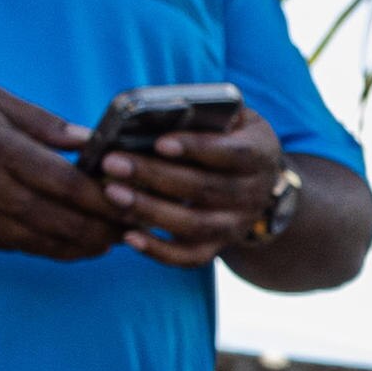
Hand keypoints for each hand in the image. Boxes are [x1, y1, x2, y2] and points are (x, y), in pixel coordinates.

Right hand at [0, 82, 120, 261]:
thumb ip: (40, 122)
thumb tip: (89, 139)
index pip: (66, 184)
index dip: (108, 198)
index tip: (136, 199)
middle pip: (65, 221)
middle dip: (108, 228)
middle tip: (138, 225)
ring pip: (47, 243)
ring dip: (88, 245)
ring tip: (116, 239)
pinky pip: (22, 249)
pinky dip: (56, 249)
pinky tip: (78, 243)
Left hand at [99, 101, 290, 267]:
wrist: (257, 182)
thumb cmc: (229, 138)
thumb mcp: (230, 118)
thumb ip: (201, 113)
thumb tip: (145, 113)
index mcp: (259, 154)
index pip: (232, 153)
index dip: (197, 148)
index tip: (160, 143)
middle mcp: (253, 193)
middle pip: (204, 189)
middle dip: (155, 176)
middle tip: (112, 163)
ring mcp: (236, 224)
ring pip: (194, 224)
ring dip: (150, 210)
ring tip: (112, 193)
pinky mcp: (218, 246)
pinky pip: (190, 257)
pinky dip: (159, 252)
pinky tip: (130, 236)